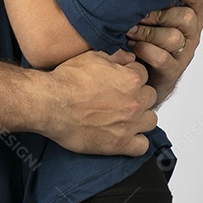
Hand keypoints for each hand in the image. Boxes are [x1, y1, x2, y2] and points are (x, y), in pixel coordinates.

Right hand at [41, 50, 157, 155]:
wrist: (51, 103)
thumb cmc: (68, 80)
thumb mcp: (93, 56)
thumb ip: (116, 56)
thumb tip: (130, 57)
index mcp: (131, 78)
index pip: (143, 74)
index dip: (131, 77)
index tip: (120, 81)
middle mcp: (135, 101)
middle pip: (150, 97)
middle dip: (138, 96)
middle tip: (121, 98)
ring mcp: (129, 124)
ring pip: (150, 120)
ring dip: (140, 117)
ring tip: (125, 116)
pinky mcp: (119, 144)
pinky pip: (142, 146)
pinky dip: (136, 142)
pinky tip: (125, 135)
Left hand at [126, 0, 202, 105]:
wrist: (144, 72)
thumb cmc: (146, 35)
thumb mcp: (153, 12)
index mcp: (191, 14)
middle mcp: (191, 33)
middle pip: (187, 18)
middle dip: (158, 14)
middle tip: (138, 15)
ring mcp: (184, 53)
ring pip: (173, 38)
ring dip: (146, 32)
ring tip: (128, 31)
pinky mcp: (172, 71)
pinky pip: (161, 57)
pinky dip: (143, 49)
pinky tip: (131, 47)